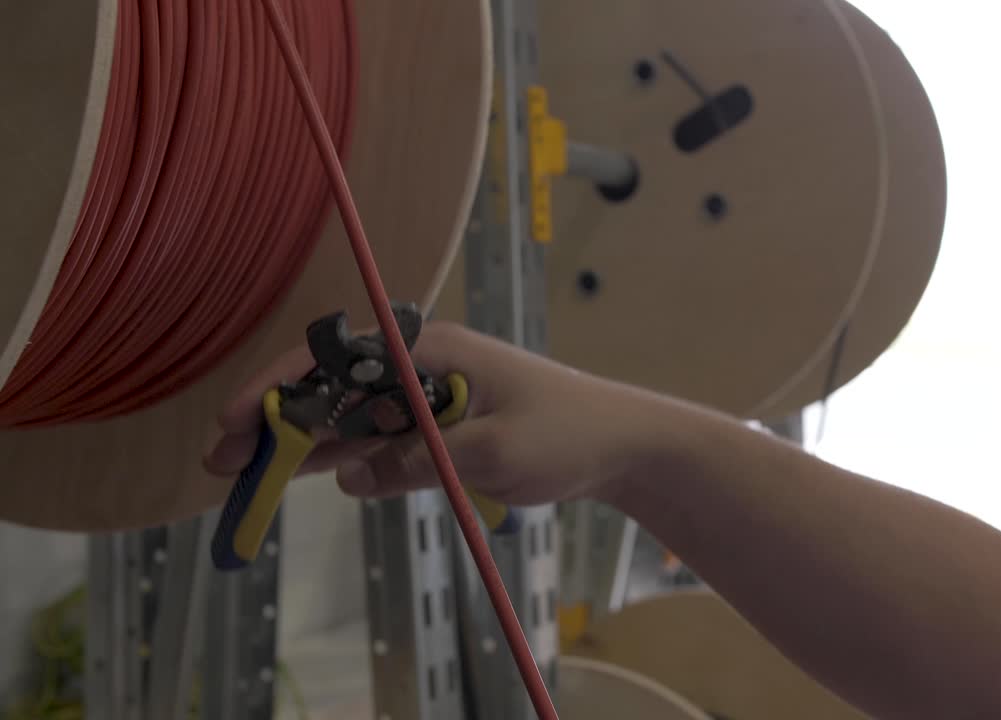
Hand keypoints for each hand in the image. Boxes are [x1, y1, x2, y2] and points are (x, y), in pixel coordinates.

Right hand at [204, 321, 667, 504]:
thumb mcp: (494, 452)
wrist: (620, 443)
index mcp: (431, 351)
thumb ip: (422, 461)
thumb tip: (352, 475)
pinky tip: (312, 475)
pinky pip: (381, 441)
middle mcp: (422, 367)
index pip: (338, 361)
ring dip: (304, 444)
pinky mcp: (441, 427)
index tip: (237, 422)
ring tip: (249, 475)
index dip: (280, 390)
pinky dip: (348, 458)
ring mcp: (429, 397)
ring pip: (351, 418)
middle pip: (334, 390)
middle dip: (278, 422)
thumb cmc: (569, 432)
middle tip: (224, 461)